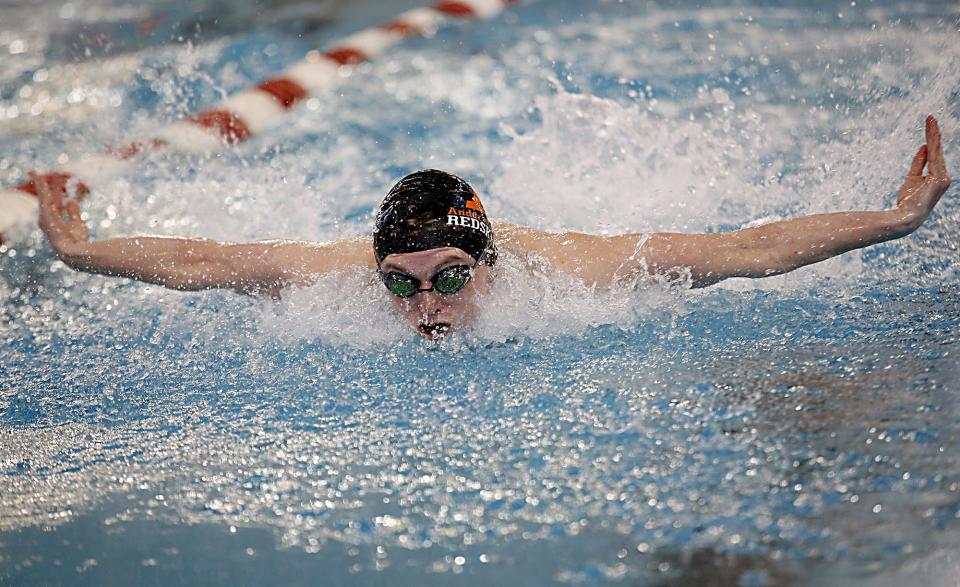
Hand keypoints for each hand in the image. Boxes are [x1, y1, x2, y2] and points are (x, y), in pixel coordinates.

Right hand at [34, 172, 89, 256]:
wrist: (73, 251)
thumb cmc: (77, 241)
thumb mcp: (77, 224)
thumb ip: (73, 212)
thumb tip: (71, 201)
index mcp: (54, 220)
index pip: (55, 203)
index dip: (56, 192)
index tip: (58, 183)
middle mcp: (46, 217)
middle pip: (46, 197)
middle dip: (45, 185)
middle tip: (39, 173)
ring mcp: (44, 215)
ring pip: (41, 194)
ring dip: (40, 182)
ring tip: (33, 171)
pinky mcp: (45, 212)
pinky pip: (41, 194)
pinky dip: (38, 184)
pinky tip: (35, 174)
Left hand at [895, 115, 951, 229]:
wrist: (906, 216)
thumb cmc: (908, 200)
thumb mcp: (912, 178)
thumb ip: (919, 162)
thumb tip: (924, 147)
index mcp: (937, 176)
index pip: (934, 154)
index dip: (931, 139)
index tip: (929, 124)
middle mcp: (943, 176)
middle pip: (936, 150)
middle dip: (933, 133)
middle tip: (930, 117)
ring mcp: (943, 178)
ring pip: (936, 151)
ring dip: (933, 134)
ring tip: (930, 120)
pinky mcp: (940, 179)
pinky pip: (934, 157)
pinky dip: (932, 144)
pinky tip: (930, 133)